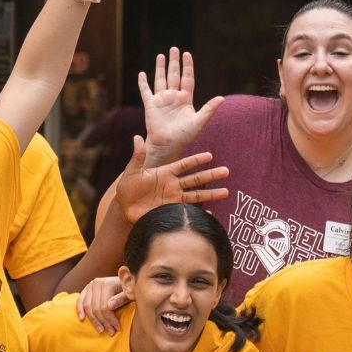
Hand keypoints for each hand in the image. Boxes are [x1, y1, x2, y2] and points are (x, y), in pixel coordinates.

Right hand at [75, 276, 128, 334]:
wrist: (127, 279)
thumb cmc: (130, 288)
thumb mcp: (130, 294)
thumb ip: (121, 299)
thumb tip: (109, 306)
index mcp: (107, 283)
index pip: (105, 306)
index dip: (111, 319)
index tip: (118, 328)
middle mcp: (96, 283)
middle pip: (96, 308)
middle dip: (103, 322)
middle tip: (111, 332)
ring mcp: (90, 285)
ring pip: (88, 306)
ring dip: (93, 320)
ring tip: (101, 330)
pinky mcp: (87, 288)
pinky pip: (80, 300)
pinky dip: (80, 310)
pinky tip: (82, 319)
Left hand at [114, 137, 229, 221]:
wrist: (125, 207)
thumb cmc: (127, 188)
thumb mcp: (131, 172)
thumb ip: (137, 157)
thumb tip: (137, 138)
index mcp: (165, 173)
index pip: (184, 165)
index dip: (196, 160)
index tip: (209, 155)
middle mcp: (173, 185)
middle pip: (195, 179)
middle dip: (210, 175)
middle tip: (226, 171)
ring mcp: (174, 198)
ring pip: (196, 195)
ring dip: (211, 193)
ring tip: (226, 191)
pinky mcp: (171, 210)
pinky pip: (188, 211)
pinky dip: (199, 212)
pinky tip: (211, 213)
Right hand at [138, 47, 223, 165]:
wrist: (168, 145)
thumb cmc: (184, 136)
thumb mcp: (198, 121)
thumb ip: (209, 109)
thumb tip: (222, 98)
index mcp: (185, 99)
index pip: (187, 78)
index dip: (187, 66)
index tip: (187, 54)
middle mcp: (173, 97)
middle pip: (174, 75)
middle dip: (174, 62)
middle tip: (174, 48)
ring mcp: (162, 100)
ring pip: (161, 79)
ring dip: (160, 68)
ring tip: (161, 55)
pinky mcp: (151, 105)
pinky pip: (146, 91)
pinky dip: (143, 82)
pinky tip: (142, 73)